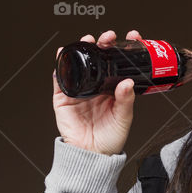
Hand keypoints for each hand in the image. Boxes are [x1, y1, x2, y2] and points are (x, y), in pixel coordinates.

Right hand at [52, 29, 143, 154]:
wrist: (92, 156)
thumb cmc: (110, 139)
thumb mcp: (123, 119)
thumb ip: (125, 100)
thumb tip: (126, 82)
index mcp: (112, 89)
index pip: (118, 63)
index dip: (123, 49)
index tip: (132, 37)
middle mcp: (96, 86)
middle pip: (98, 58)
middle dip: (102, 43)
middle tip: (108, 37)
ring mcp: (80, 90)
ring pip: (79, 63)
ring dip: (81, 48)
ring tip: (87, 40)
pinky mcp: (63, 97)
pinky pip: (60, 78)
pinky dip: (60, 65)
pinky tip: (63, 54)